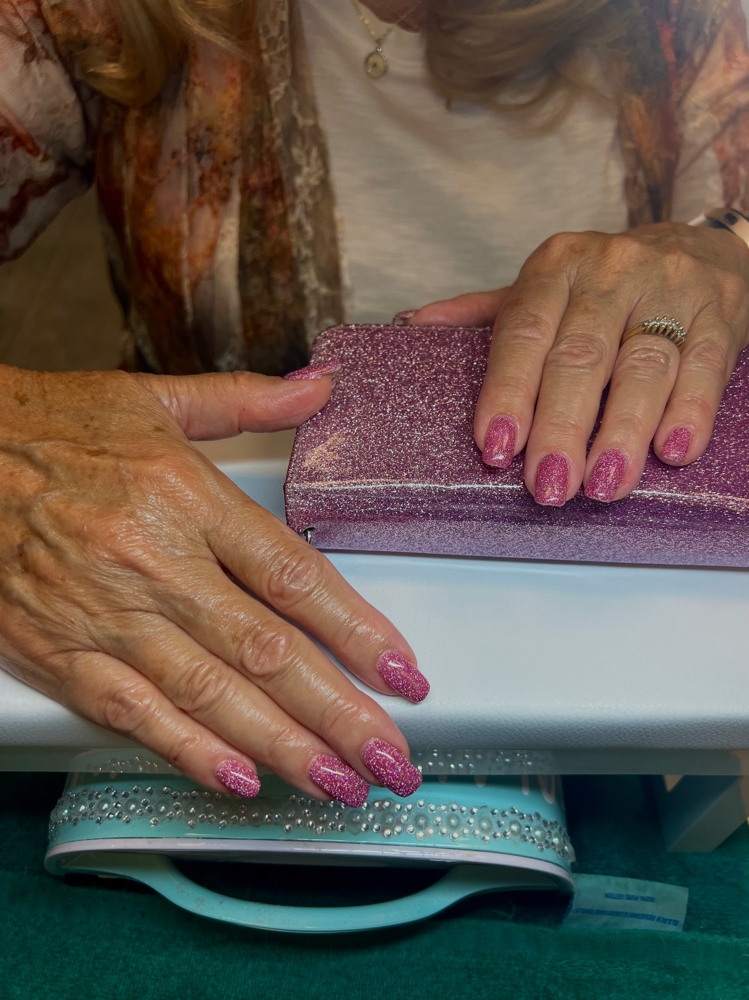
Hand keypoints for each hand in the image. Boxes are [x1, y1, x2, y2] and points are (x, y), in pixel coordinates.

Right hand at [0, 365, 426, 803]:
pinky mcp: (62, 652)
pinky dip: (190, 751)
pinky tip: (241, 780)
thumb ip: (248, 400)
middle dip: (339, 714)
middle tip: (392, 760)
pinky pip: (135, 713)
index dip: (357, 631)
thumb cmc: (53, 428)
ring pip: (211, 695)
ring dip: (284, 747)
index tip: (403, 672)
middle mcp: (155, 563)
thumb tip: (319, 389)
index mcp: (187, 498)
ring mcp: (108, 615)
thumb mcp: (156, 400)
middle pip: (267, 651)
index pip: (294, 576)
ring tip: (340, 783)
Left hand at [408, 222, 748, 503]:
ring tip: (602, 484)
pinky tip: (672, 452)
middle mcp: (612, 271)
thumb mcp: (543, 288)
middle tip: (548, 485)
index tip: (494, 445)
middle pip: (581, 356)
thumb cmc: (603, 286)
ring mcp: (670, 291)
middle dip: (561, 426)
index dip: (508, 390)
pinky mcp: (719, 317)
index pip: (524, 331)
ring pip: (643, 366)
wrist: (696, 249)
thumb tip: (409, 327)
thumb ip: (484, 313)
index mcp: (557, 265)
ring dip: (622, 432)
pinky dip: (689, 412)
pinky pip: (704, 368)